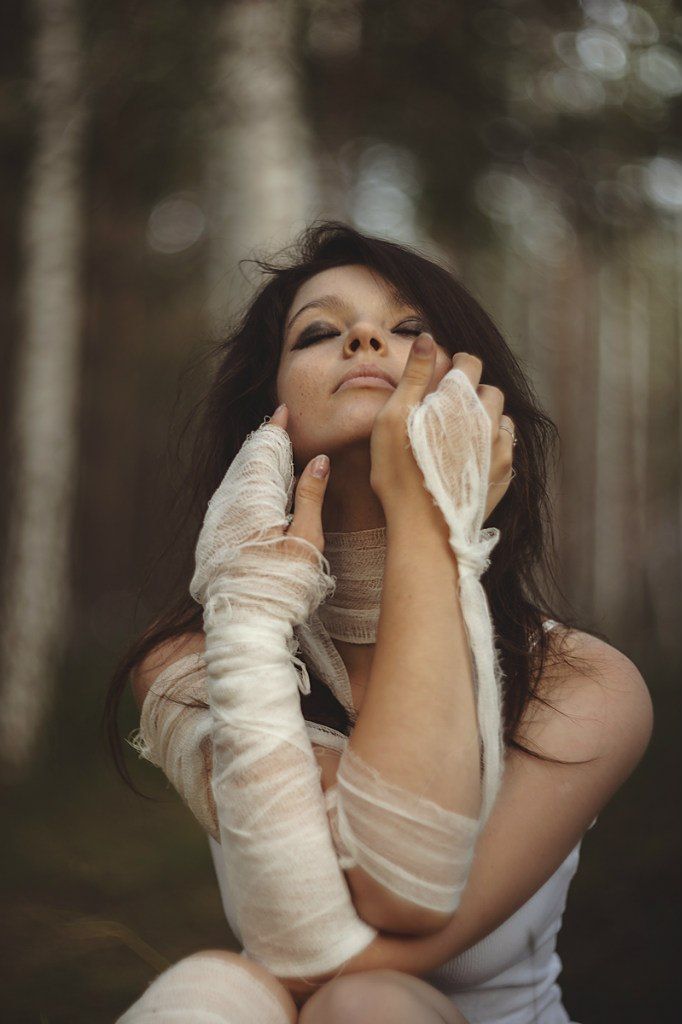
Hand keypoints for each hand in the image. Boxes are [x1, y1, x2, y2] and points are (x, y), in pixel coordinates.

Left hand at [189, 403, 331, 614]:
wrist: (244, 624)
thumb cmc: (281, 585)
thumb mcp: (306, 539)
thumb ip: (310, 496)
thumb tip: (318, 460)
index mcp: (252, 498)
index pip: (263, 450)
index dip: (275, 429)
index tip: (284, 410)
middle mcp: (228, 503)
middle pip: (246, 460)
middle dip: (264, 442)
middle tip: (280, 426)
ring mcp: (217, 519)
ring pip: (235, 478)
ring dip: (254, 462)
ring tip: (272, 451)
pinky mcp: (213, 536)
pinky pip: (229, 496)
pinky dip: (245, 483)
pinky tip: (256, 488)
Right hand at [369, 334, 514, 522]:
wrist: (424, 529)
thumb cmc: (400, 473)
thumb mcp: (394, 418)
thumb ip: (414, 375)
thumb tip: (428, 337)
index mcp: (460, 400)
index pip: (470, 363)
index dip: (457, 364)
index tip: (445, 373)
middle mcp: (487, 419)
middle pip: (489, 390)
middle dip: (472, 391)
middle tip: (448, 407)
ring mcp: (499, 448)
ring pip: (501, 418)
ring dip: (485, 417)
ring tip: (460, 433)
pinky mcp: (503, 474)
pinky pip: (505, 447)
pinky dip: (492, 443)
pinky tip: (472, 456)